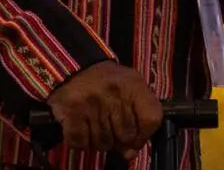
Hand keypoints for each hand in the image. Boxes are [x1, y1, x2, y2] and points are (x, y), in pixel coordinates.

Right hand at [46, 61, 161, 159]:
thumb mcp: (129, 91)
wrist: (76, 70)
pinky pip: (81, 143)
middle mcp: (114, 92)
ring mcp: (92, 102)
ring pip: (104, 143)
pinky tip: (82, 128)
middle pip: (126, 136)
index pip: (152, 119)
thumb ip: (138, 119)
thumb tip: (130, 154)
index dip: (145, 135)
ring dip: (99, 141)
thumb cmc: (107, 83)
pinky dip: (81, 142)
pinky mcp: (72, 112)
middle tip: (110, 127)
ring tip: (96, 125)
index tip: (136, 138)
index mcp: (134, 85)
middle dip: (119, 139)